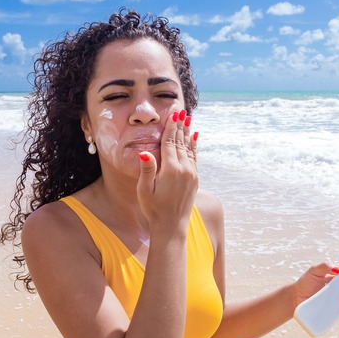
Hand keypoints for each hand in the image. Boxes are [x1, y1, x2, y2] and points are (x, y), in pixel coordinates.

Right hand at [136, 110, 197, 231]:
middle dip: (180, 126)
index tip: (173, 114)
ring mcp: (192, 174)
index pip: (170, 142)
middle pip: (181, 142)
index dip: (171, 127)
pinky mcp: (195, 179)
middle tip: (181, 111)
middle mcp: (184, 169)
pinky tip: (194, 138)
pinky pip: (194, 157)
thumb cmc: (153, 209)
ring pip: (189, 148)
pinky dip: (193, 146)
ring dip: (187, 133)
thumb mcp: (144, 189)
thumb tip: (144, 151)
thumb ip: (147, 169)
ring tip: (188, 120)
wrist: (171, 226)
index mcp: (171, 169)